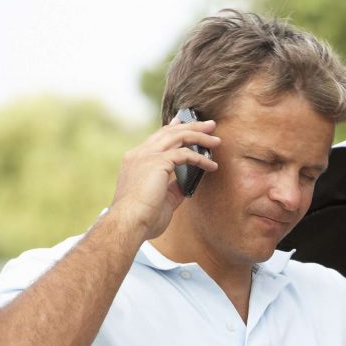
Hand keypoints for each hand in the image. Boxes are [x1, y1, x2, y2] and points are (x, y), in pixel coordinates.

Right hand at [108, 115, 219, 240]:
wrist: (129, 223)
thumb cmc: (143, 218)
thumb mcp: (160, 199)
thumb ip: (172, 188)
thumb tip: (185, 184)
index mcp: (135, 161)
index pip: (156, 138)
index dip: (172, 129)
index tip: (183, 123)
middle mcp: (139, 154)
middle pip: (168, 132)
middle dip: (191, 126)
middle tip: (209, 125)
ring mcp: (146, 156)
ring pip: (177, 136)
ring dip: (199, 136)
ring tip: (216, 140)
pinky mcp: (157, 163)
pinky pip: (184, 154)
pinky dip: (200, 158)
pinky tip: (211, 165)